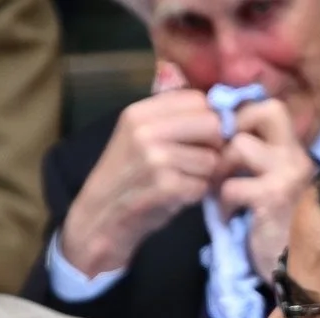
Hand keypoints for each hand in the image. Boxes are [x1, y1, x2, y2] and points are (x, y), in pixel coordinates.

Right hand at [57, 89, 223, 277]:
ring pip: (212, 159)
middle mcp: (146, 131)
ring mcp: (156, 159)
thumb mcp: (139, 135)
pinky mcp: (166, 187)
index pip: (197, 99)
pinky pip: (204, 185)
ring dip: (206, 174)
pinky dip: (198, 194)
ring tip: (185, 180)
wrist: (102, 216)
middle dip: (214, 144)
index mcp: (139, 112)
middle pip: (211, 124)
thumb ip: (171, 119)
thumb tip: (217, 109)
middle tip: (201, 160)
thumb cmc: (128, 176)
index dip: (209, 118)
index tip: (203, 136)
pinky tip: (180, 195)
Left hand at [218, 98, 318, 279]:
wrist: (302, 275)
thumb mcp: (274, 190)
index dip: (243, 115)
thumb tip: (221, 143)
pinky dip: (222, 204)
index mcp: (298, 154)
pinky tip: (227, 219)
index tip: (224, 138)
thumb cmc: (283, 236)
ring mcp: (288, 175)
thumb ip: (259, 165)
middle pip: (266, 110)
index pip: (273, 109)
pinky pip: (232, 185)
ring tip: (218, 193)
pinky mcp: (272, 198)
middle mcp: (298, 158)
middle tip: (221, 156)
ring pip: (240, 145)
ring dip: (220, 169)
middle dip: (234, 128)